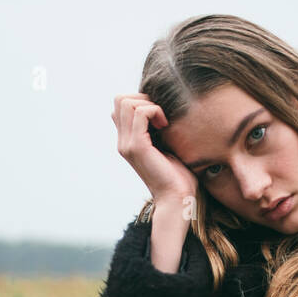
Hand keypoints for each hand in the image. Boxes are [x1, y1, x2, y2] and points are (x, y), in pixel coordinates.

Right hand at [112, 93, 198, 208]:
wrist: (177, 198)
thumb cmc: (177, 175)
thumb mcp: (165, 146)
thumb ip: (157, 129)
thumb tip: (162, 108)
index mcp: (127, 141)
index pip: (120, 106)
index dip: (140, 101)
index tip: (159, 116)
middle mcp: (122, 142)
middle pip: (119, 99)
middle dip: (143, 98)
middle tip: (160, 115)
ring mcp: (127, 144)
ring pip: (126, 102)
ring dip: (149, 104)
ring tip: (163, 121)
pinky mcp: (137, 147)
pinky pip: (140, 113)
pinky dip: (155, 111)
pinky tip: (165, 125)